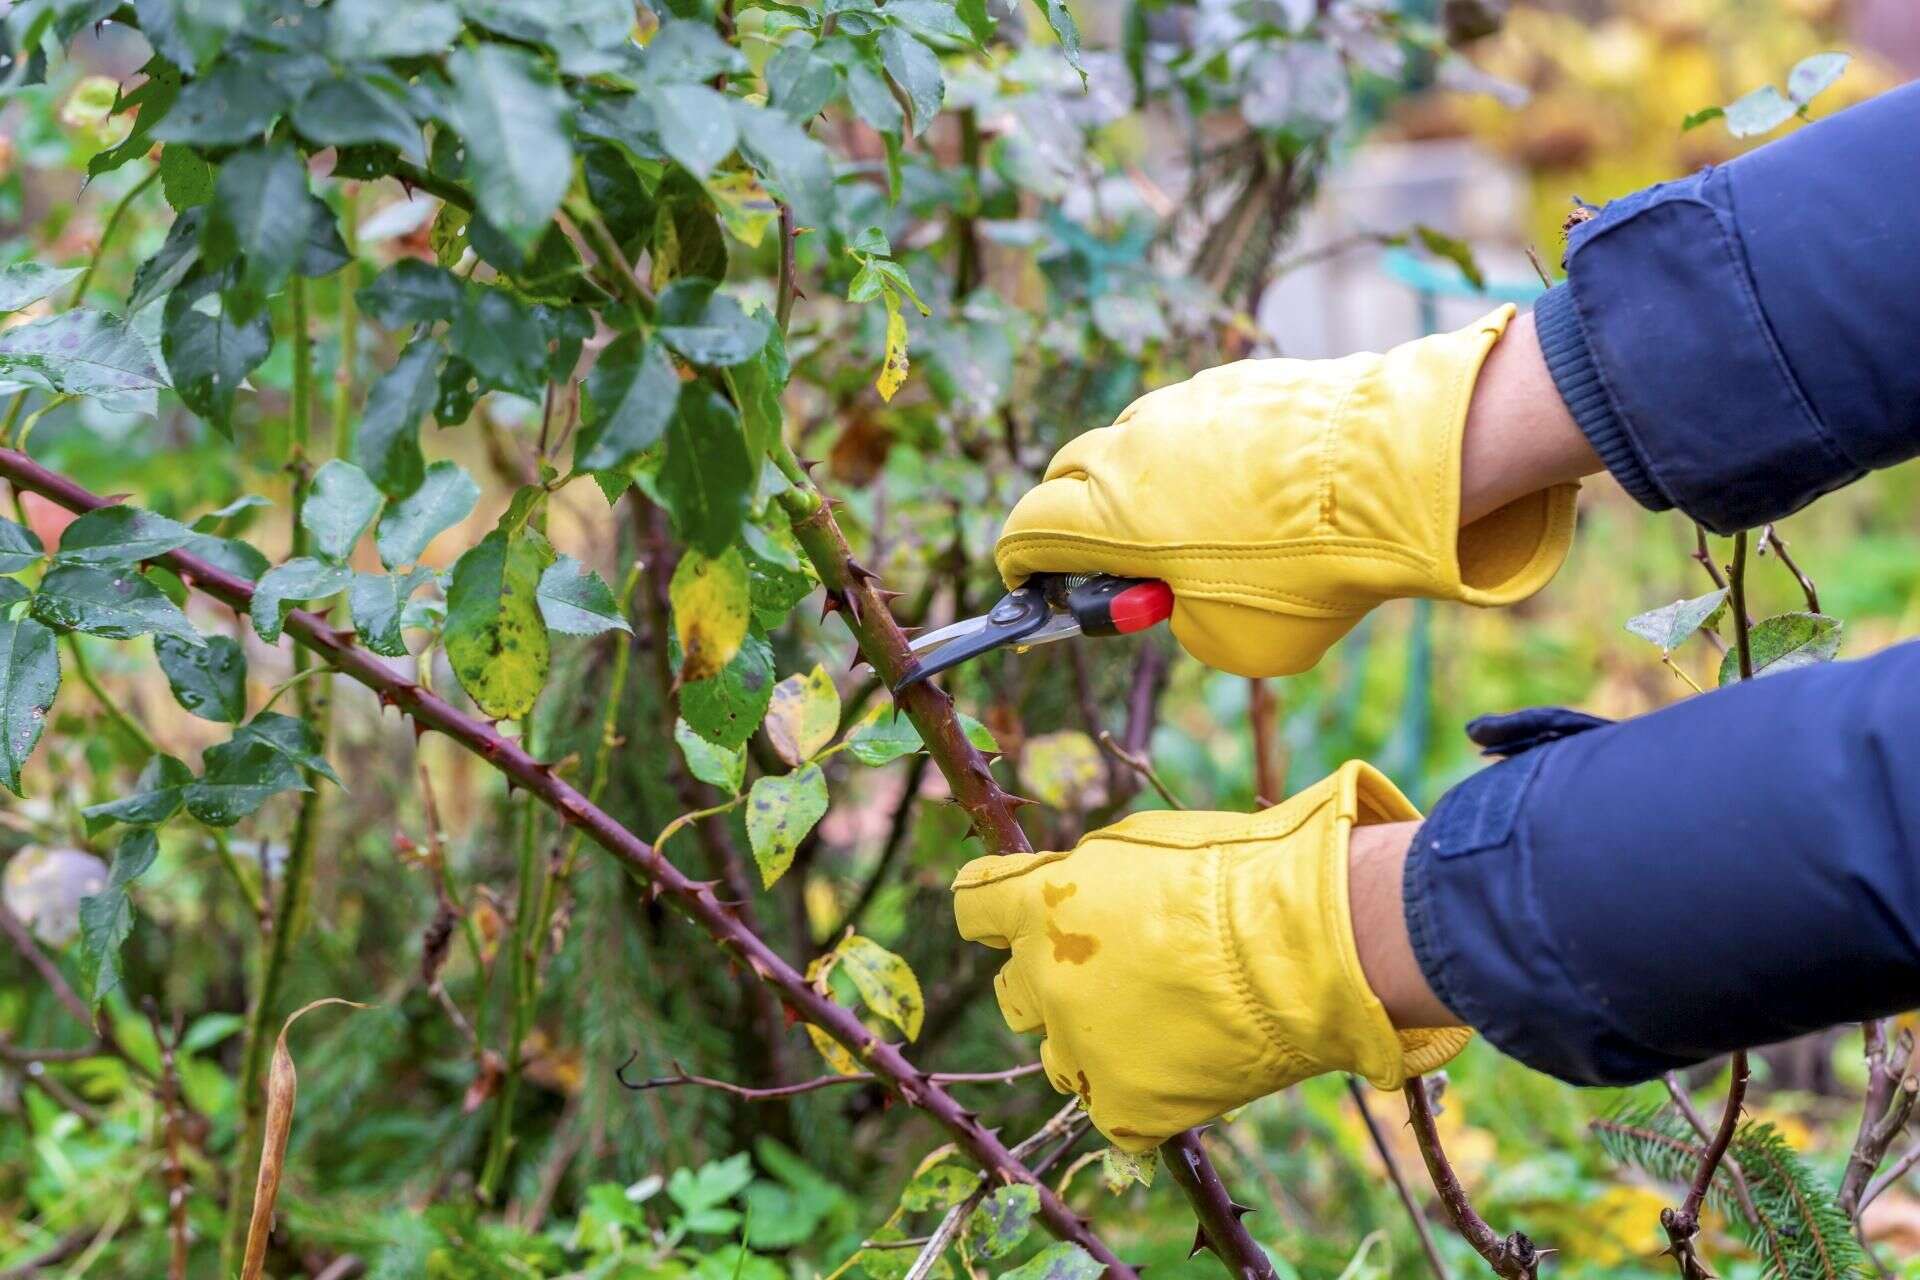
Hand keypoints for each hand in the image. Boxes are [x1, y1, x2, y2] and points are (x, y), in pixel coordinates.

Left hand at [951, 762, 1471, 1151]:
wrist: (1305, 945)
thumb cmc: (1238, 872)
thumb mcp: (1143, 844)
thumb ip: (1087, 873)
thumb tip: (1068, 886)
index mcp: (1039, 903)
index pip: (974, 908)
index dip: (997, 910)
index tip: (1017, 914)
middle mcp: (1044, 978)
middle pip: (1013, 992)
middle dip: (1049, 980)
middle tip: (1112, 972)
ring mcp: (1081, 1049)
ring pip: (1059, 1057)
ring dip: (1092, 1039)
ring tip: (1160, 1021)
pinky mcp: (1125, 1108)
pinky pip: (1109, 1112)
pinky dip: (1138, 1096)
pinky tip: (1180, 1068)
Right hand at [994, 306, 1588, 677]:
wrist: (1396, 475)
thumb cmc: (1307, 573)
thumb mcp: (1231, 641)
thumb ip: (1181, 619)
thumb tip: (1181, 594)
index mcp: (1109, 515)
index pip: (1026, 530)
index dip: (1023, 563)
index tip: (1033, 582)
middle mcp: (1132, 447)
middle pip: (1069, 476)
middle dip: (1074, 518)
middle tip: (1113, 558)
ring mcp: (1185, 404)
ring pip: (1135, 442)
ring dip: (1143, 482)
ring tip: (1198, 526)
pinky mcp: (1238, 381)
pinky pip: (1196, 420)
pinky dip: (1203, 455)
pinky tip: (1255, 490)